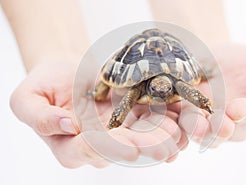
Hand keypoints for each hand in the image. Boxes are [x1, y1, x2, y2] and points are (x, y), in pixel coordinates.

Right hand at [10, 61, 185, 167]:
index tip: (132, 150)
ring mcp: (117, 134)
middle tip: (167, 145)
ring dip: (162, 137)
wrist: (66, 71)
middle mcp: (97, 146)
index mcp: (70, 145)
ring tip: (179, 134)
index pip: (89, 151)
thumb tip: (67, 127)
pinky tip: (181, 120)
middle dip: (145, 147)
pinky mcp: (131, 118)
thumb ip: (39, 117)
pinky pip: (149, 121)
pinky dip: (166, 120)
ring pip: (141, 137)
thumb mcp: (27, 98)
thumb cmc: (45, 83)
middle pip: (122, 148)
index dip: (111, 150)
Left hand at [172, 43, 245, 146]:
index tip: (239, 107)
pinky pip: (168, 118)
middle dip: (217, 132)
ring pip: (190, 130)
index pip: (243, 126)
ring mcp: (190, 116)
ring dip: (192, 128)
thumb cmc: (238, 61)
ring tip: (195, 121)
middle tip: (219, 124)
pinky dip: (169, 118)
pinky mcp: (171, 108)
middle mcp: (213, 123)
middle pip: (214, 137)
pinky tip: (168, 113)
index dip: (243, 118)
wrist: (207, 53)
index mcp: (238, 118)